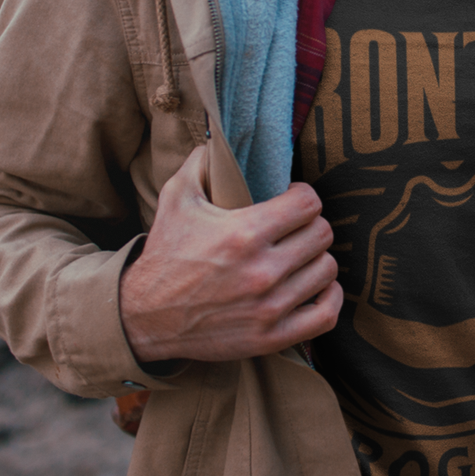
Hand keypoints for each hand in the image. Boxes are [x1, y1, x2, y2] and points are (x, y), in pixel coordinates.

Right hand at [119, 146, 342, 363]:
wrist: (146, 316)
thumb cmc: (165, 255)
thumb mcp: (176, 198)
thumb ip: (201, 163)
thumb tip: (219, 138)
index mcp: (244, 233)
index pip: (309, 204)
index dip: (303, 196)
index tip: (291, 200)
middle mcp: (263, 271)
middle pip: (321, 234)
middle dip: (310, 225)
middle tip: (294, 228)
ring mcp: (270, 307)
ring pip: (326, 270)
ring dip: (316, 259)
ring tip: (299, 256)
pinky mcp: (272, 337)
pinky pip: (325, 315)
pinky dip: (328, 298)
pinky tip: (315, 287)